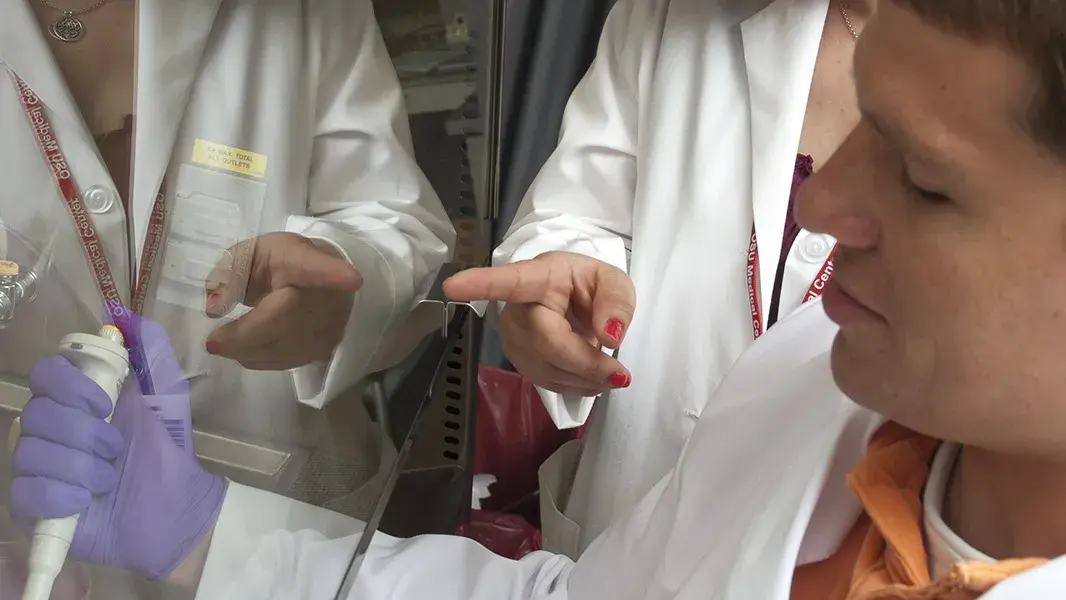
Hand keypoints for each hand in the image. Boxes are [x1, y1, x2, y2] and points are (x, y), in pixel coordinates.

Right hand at [7, 316, 226, 580]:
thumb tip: (121, 313)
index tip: (106, 402)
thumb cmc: (166, 449)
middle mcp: (49, 427)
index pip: (45, 373)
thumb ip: (151, 349)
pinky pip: (26, 491)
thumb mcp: (166, 392)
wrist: (174, 507)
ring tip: (108, 478)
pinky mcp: (32, 506)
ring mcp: (37, 465)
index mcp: (75, 398)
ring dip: (82, 467)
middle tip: (116, 449)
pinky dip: (62, 495)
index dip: (71, 386)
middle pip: (37, 413)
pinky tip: (86, 501)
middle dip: (85, 433)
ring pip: (31, 452)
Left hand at [204, 232, 362, 369]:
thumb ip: (228, 272)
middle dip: (245, 335)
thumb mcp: (250, 254)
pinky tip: (248, 348)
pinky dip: (260, 358)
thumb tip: (214, 306)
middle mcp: (327, 295)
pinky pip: (286, 361)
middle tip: (213, 342)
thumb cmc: (280, 264)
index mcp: (306, 262)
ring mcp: (331, 325)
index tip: (353, 279)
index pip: (321, 267)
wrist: (317, 283)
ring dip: (247, 351)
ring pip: (283, 347)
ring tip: (226, 343)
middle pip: (285, 319)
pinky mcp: (326, 348)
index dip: (335, 274)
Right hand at [443, 251, 635, 395]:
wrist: (577, 304)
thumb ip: (616, 303)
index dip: (480, 285)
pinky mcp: (519, 361)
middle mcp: (518, 308)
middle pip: (546, 342)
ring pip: (548, 368)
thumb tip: (608, 335)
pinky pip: (547, 382)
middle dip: (586, 363)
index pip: (508, 281)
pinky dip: (577, 386)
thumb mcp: (613, 282)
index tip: (452, 286)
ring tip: (611, 373)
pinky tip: (590, 377)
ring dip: (586, 379)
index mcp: (538, 277)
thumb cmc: (589, 286)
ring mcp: (513, 338)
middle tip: (621, 375)